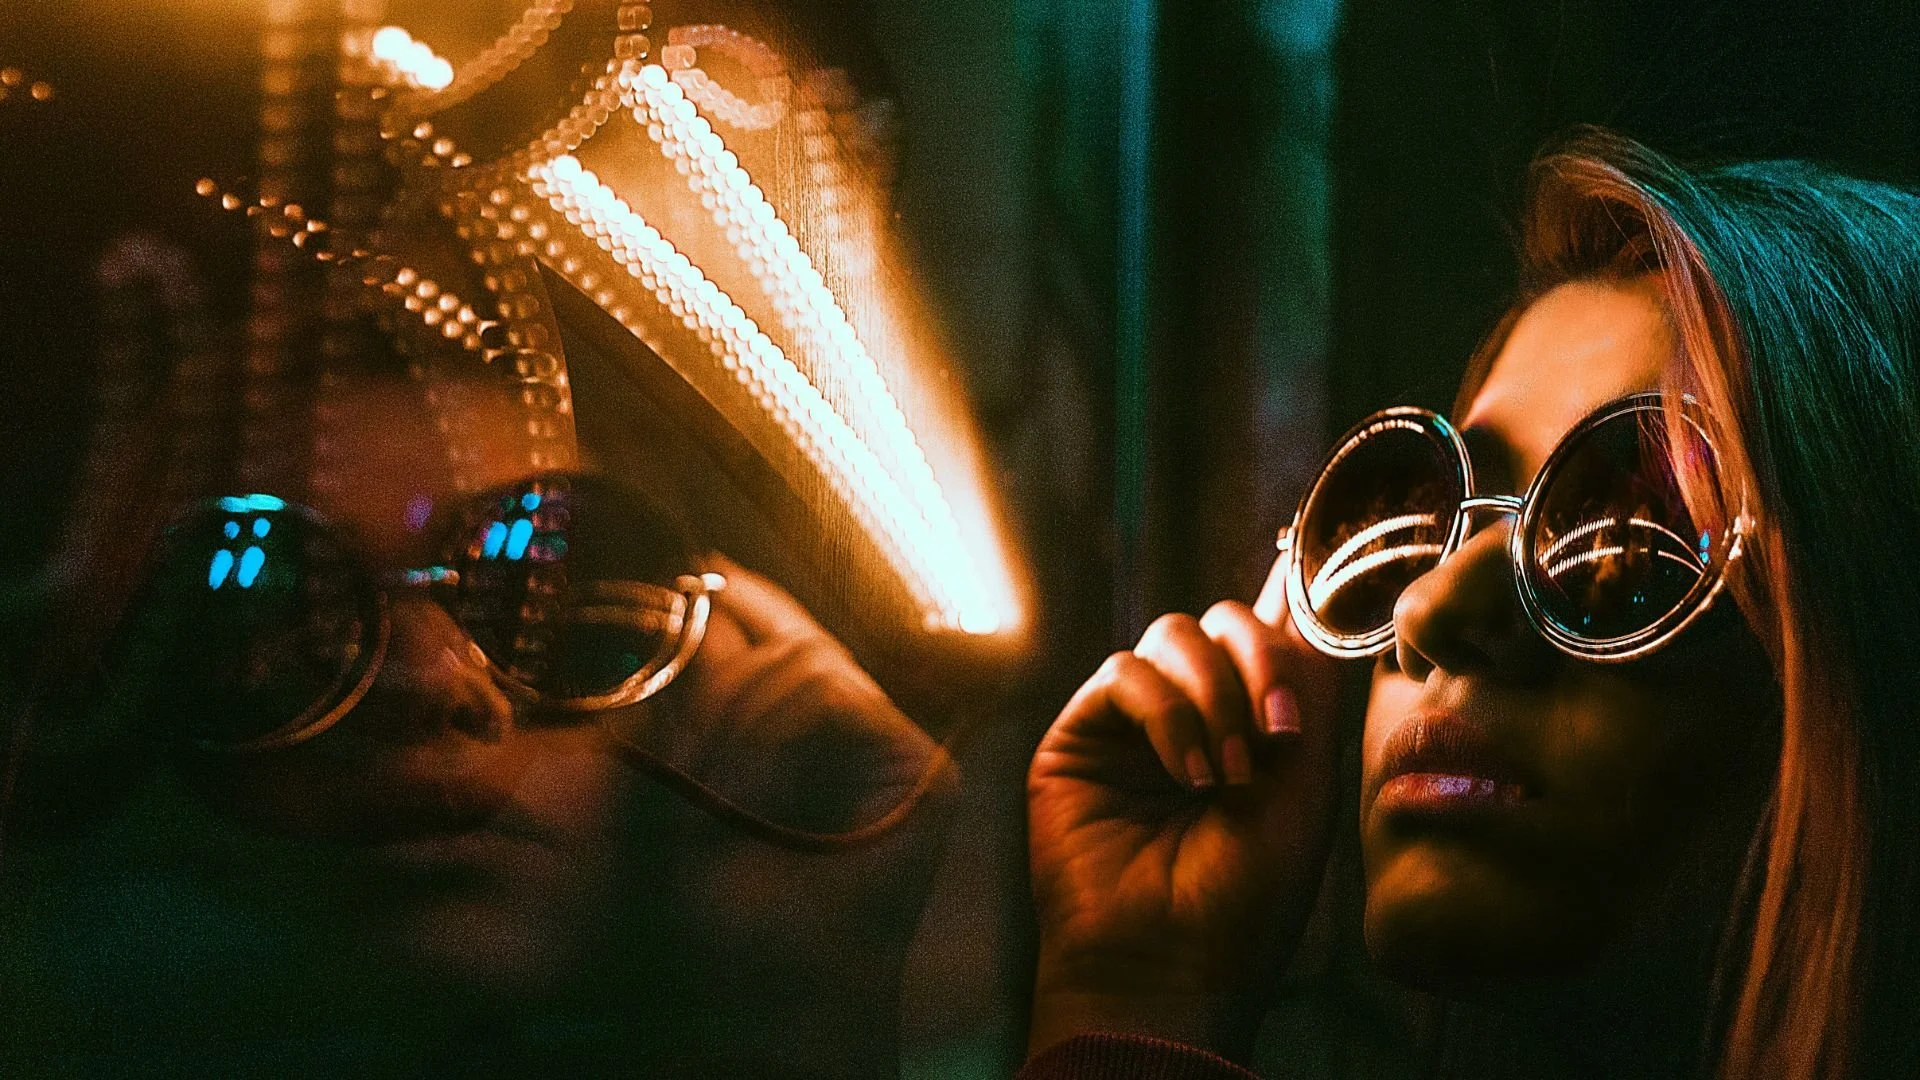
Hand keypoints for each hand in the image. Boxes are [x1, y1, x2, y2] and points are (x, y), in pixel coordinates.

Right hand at [1026, 556, 1337, 1059]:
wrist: (1173, 963)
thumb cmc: (1247, 897)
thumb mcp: (1306, 789)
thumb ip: (1309, 695)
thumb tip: (1311, 603)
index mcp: (1250, 721)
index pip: (1265, 633)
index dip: (1289, 601)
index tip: (1320, 579)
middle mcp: (1191, 710)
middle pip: (1222, 619)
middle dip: (1260, 659)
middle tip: (1279, 732)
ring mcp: (1133, 720)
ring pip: (1173, 634)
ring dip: (1214, 694)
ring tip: (1228, 774)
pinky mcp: (1080, 734)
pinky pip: (1124, 674)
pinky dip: (1166, 713)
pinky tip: (1187, 774)